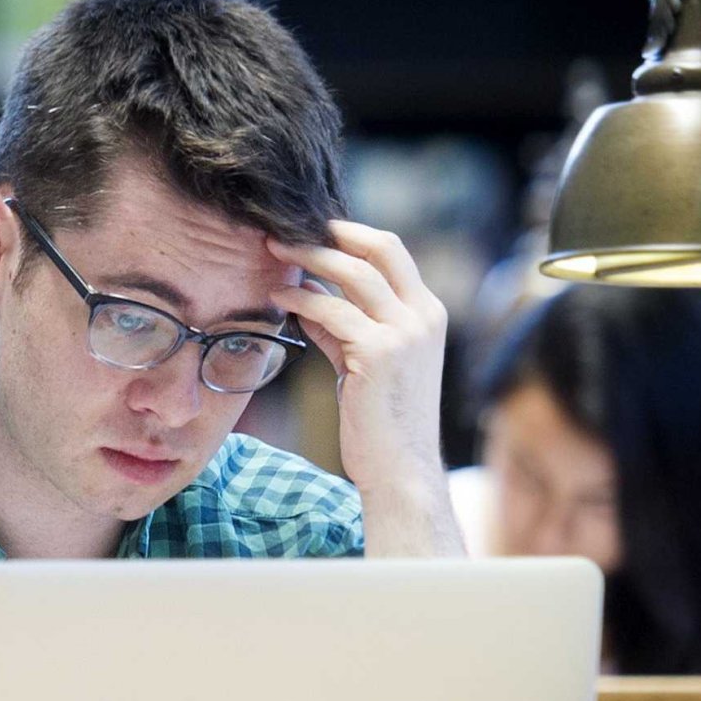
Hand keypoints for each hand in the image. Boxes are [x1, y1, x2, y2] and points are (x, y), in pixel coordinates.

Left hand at [268, 222, 457, 545]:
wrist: (399, 470)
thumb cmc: (380, 422)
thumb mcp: (364, 365)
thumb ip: (343, 330)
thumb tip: (307, 298)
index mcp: (428, 314)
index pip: (392, 252)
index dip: (351, 234)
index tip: (312, 229)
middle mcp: (424, 316)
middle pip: (379, 247)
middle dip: (328, 233)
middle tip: (285, 229)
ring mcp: (405, 332)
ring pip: (352, 272)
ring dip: (307, 258)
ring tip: (273, 252)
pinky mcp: (379, 352)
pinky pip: (331, 311)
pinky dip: (300, 299)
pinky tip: (278, 297)